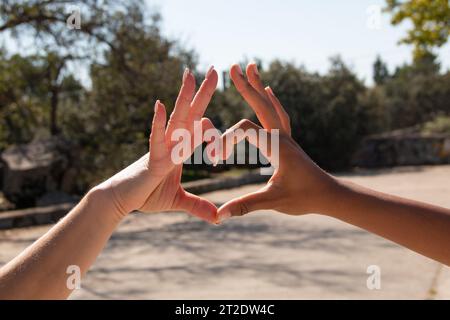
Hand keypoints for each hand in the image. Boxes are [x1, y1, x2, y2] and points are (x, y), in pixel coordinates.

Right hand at [95, 67, 218, 222]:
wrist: (121, 201)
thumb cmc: (146, 195)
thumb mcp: (178, 201)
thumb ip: (198, 205)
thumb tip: (217, 218)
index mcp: (180, 149)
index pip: (199, 128)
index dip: (213, 122)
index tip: (224, 118)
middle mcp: (172, 143)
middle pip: (190, 113)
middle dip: (202, 93)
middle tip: (214, 70)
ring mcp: (162, 148)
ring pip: (176, 119)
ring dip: (184, 97)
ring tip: (190, 74)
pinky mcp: (152, 159)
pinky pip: (156, 138)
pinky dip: (159, 123)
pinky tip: (161, 105)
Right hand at [217, 63, 338, 220]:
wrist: (330, 195)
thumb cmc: (305, 197)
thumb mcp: (273, 201)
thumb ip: (244, 206)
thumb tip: (218, 215)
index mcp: (276, 146)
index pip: (244, 130)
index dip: (224, 140)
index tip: (215, 160)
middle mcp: (281, 136)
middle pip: (261, 104)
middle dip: (245, 86)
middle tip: (233, 66)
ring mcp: (286, 137)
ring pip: (271, 105)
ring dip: (258, 87)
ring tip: (253, 67)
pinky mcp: (288, 142)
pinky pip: (279, 115)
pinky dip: (271, 101)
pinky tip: (269, 92)